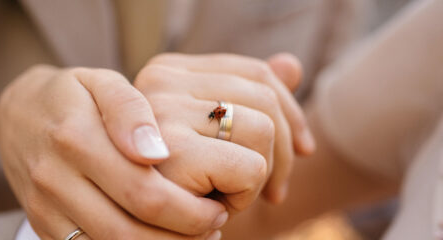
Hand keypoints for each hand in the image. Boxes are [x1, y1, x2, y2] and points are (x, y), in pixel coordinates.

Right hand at [0, 65, 227, 238]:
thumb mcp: (103, 82)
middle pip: (128, 233)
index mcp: (76, 138)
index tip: (217, 207)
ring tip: (191, 238)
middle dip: (181, 239)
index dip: (189, 211)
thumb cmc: (73, 96)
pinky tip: (156, 239)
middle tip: (213, 227)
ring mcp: (45, 209)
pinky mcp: (41, 227)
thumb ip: (131, 112)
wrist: (17, 115)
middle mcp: (55, 179)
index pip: (144, 193)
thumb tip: (157, 151)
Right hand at [135, 53, 313, 204]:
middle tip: (266, 192)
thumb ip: (249, 101)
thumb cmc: (179, 186)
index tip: (304, 150)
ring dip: (258, 178)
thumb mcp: (218, 140)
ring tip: (225, 198)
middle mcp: (158, 82)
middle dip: (282, 152)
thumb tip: (292, 65)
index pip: (254, 73)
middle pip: (264, 96)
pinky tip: (214, 211)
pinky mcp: (171, 152)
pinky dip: (244, 198)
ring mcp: (160, 112)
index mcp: (166, 73)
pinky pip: (250, 169)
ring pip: (263, 130)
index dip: (291, 112)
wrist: (139, 232)